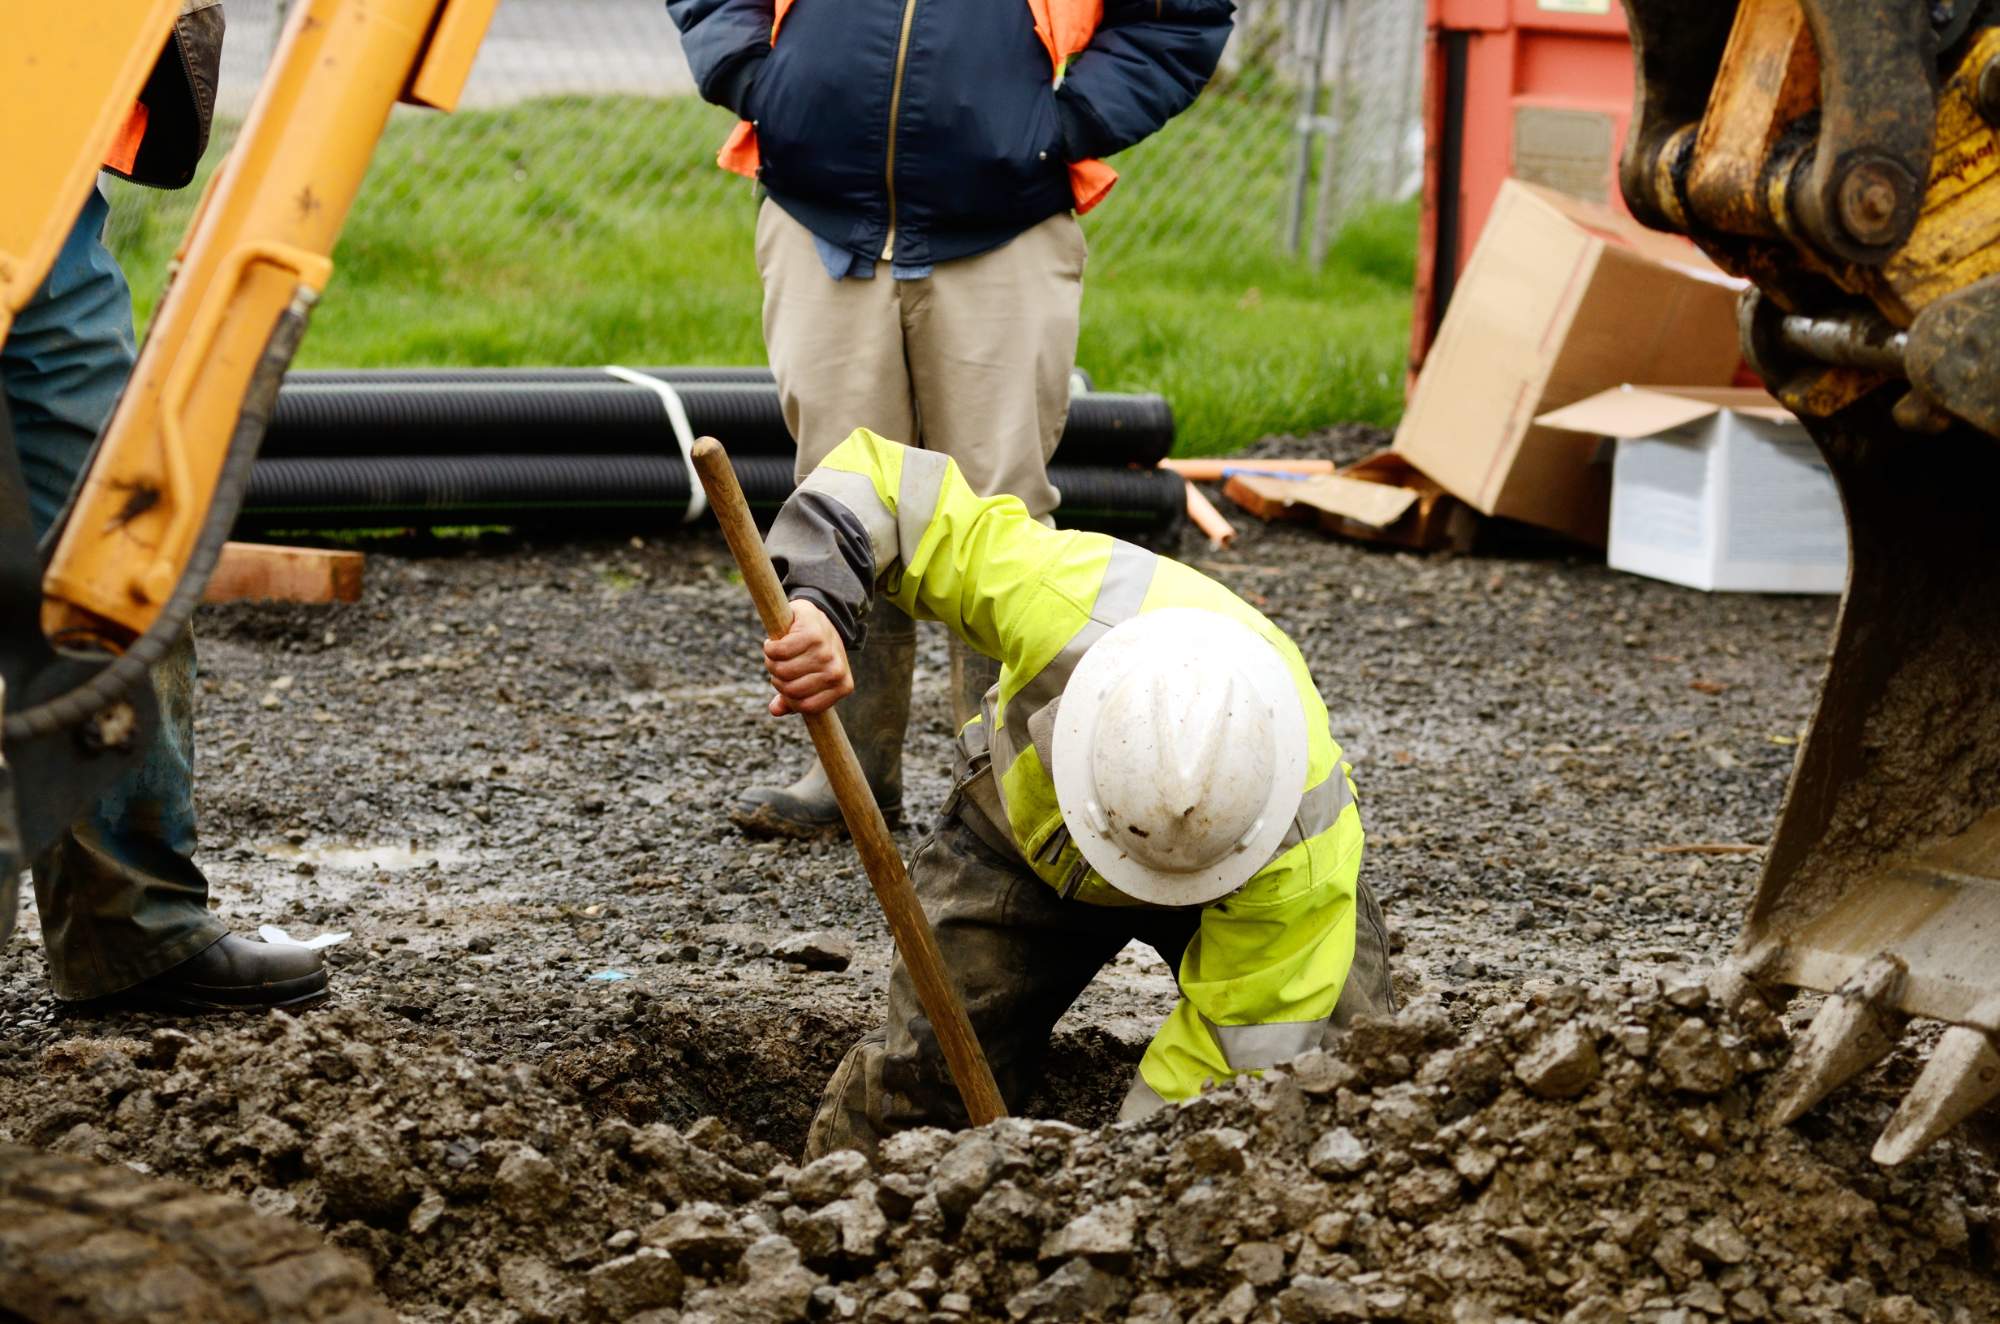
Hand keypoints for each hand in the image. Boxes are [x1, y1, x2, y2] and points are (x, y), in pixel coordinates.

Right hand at [763, 599, 851, 715]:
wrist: (823, 615)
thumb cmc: (815, 653)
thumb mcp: (810, 678)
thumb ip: (792, 698)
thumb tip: (774, 710)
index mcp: (842, 687)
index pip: (804, 706)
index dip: (788, 697)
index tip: (786, 682)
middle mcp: (836, 672)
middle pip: (790, 689)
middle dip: (777, 678)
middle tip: (779, 664)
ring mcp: (825, 653)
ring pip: (782, 670)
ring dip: (771, 661)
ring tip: (777, 653)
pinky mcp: (811, 634)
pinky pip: (778, 651)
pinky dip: (770, 647)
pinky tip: (774, 643)